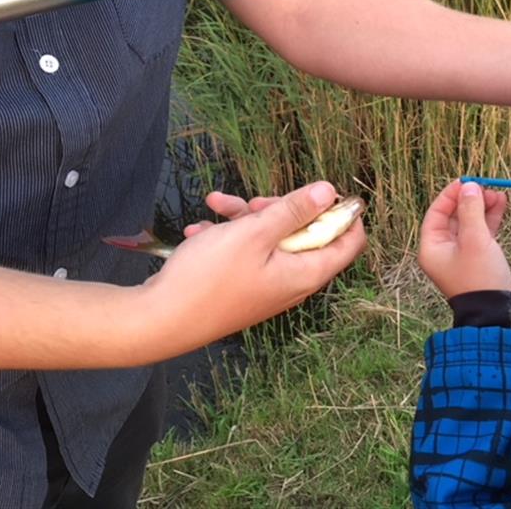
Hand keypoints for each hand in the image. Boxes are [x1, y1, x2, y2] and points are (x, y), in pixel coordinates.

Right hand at [141, 182, 365, 360]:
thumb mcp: (254, 233)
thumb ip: (293, 211)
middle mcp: (291, 283)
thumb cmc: (209, 278)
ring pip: (269, 240)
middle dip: (281, 210)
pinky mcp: (242, 287)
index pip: (350, 242)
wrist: (160, 320)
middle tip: (257, 202)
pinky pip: (245, 254)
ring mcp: (266, 286)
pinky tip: (200, 230)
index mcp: (306, 273)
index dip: (344, 214)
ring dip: (246, 219)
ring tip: (218, 204)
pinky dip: (227, 238)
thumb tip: (328, 192)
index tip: (325, 193)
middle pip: (305, 235)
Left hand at [418, 180, 510, 297]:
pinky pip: (482, 232)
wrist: (500, 311)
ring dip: (483, 208)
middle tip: (487, 187)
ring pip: (470, 223)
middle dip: (470, 200)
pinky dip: (490, 219)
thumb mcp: (475, 239)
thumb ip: (471, 210)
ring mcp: (462, 255)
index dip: (450, 195)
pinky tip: (502, 206)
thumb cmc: (480, 278)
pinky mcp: (479, 258)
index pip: (436, 213)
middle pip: (454, 216)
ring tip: (499, 195)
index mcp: (432, 248)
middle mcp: (444, 251)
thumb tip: (469, 186)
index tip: (466, 181)